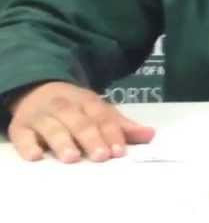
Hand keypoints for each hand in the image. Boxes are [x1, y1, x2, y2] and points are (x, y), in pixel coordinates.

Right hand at [6, 81, 154, 162]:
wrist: (36, 89)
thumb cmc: (75, 108)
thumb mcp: (98, 111)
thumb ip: (122, 126)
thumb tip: (151, 135)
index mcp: (87, 102)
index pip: (102, 117)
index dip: (111, 133)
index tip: (118, 152)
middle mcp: (64, 106)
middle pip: (79, 121)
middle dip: (91, 138)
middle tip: (100, 156)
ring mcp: (41, 116)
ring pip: (52, 127)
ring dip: (62, 142)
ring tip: (72, 158)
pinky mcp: (19, 127)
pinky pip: (22, 135)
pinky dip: (27, 145)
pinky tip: (35, 156)